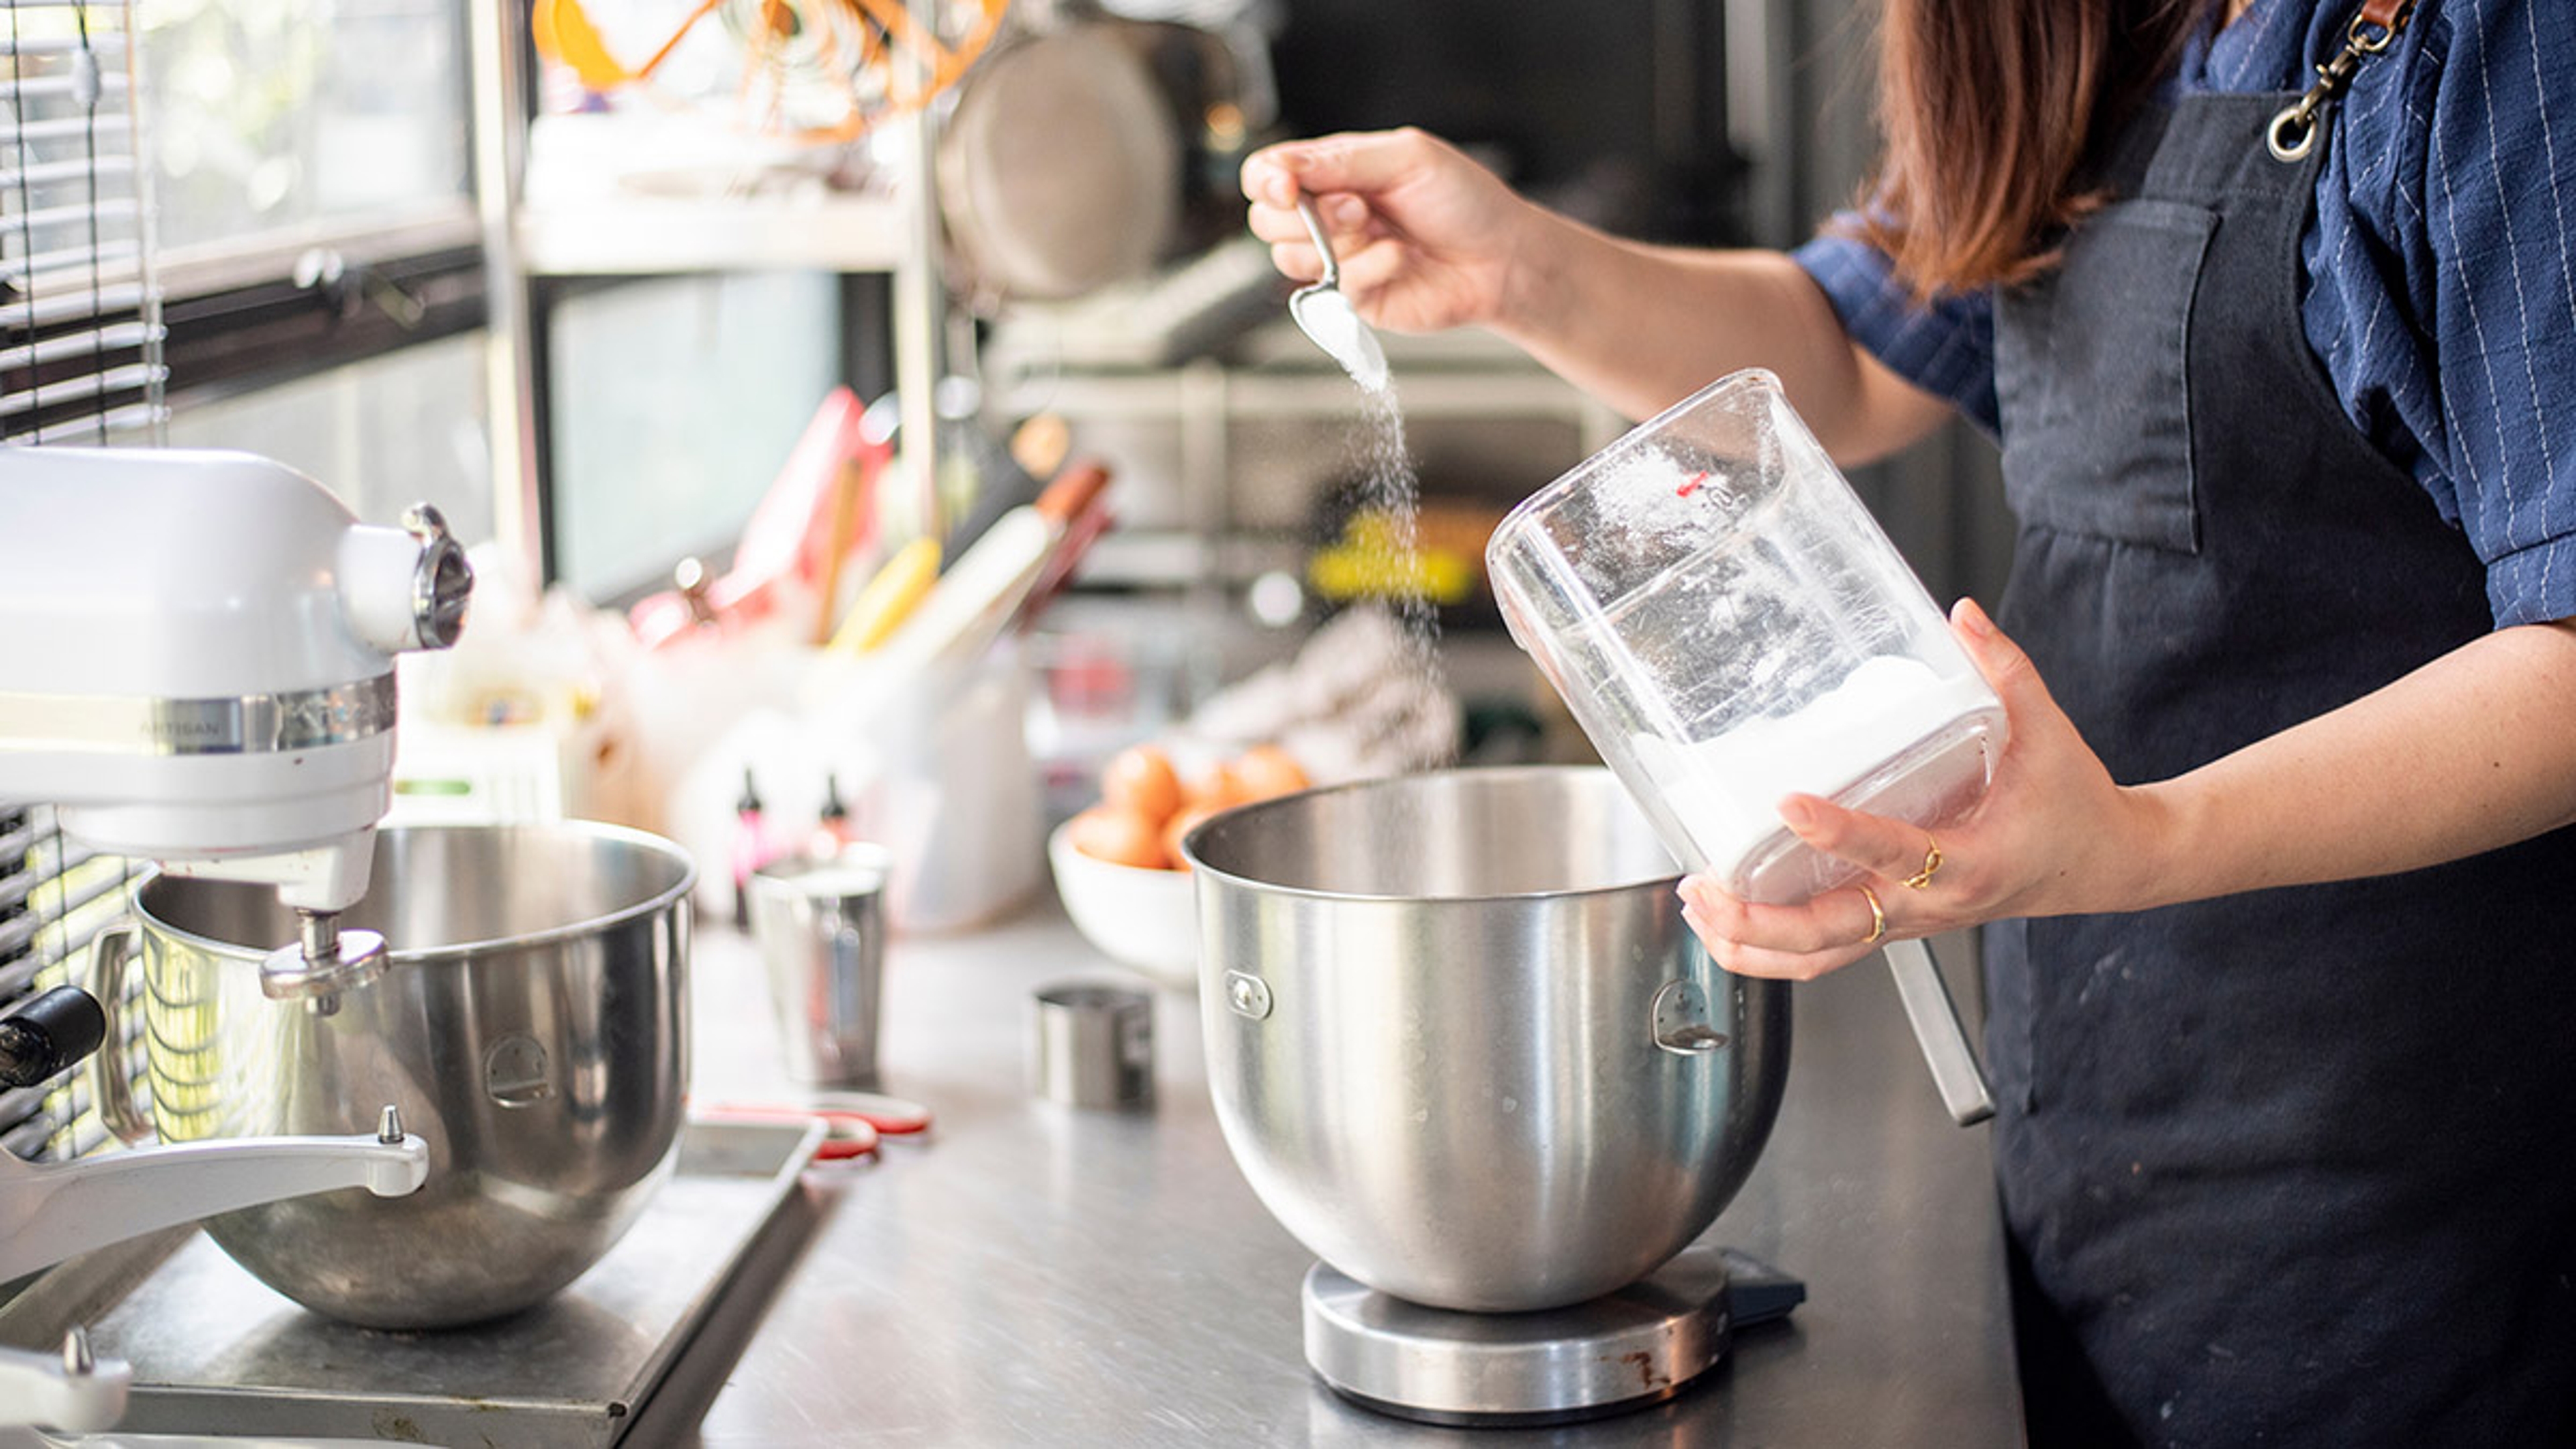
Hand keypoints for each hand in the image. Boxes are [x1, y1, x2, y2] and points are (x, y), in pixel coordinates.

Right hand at [1240, 128, 1541, 335]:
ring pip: (1287, 258)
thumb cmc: (1465, 202)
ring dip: (1337, 242)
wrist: (1501, 259)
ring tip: (1385, 233)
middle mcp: (1328, 214)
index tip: (1289, 187)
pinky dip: (1367, 269)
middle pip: (1266, 219)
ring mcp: (1337, 258)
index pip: (1267, 172)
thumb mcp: (1407, 158)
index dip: (1267, 180)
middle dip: (1307, 214)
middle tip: (1359, 208)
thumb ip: (1341, 160)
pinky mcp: (1352, 297)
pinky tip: (1401, 259)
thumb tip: (1282, 168)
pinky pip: (1330, 288)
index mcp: (1335, 171)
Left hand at [1677, 598, 2166, 979]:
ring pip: (1819, 957)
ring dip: (1752, 943)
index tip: (1789, 803)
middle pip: (1832, 934)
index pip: (1894, 854)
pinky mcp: (1894, 926)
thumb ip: (2005, 670)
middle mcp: (1930, 905)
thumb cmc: (2075, 806)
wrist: (2103, 867)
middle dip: (1760, 921)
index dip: (1839, 833)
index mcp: (1969, 860)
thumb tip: (1962, 613)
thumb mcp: (2049, 732)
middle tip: (1706, 885)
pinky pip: (1826, 952)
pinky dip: (1770, 946)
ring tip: (1697, 903)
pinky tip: (1727, 919)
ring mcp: (1908, 924)